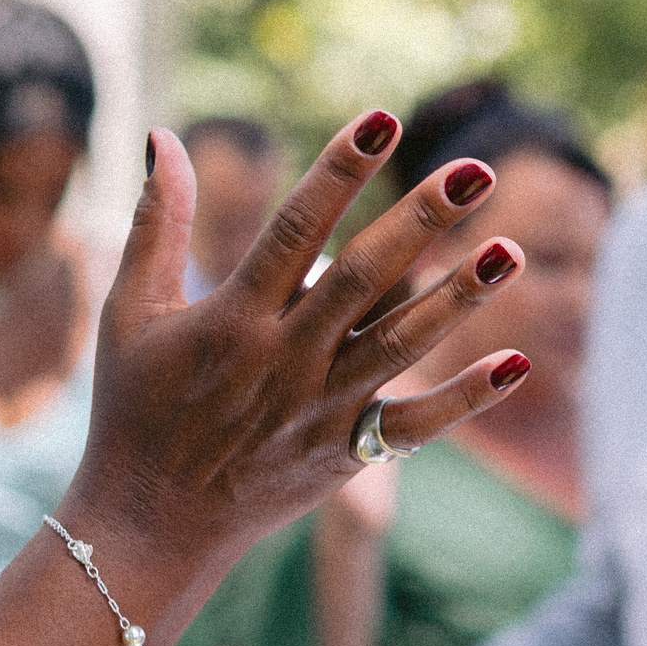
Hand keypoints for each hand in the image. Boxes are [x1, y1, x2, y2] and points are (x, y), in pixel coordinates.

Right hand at [52, 114, 527, 599]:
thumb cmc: (135, 409)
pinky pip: (414, 426)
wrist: (150, 526)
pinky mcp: (345, 454)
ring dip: (458, 300)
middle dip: (420, 222)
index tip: (382, 119)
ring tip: (512, 252)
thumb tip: (166, 135)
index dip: (339, 172)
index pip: (294, 229)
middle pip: (363, 278)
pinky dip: (465, 398)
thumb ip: (157, 223)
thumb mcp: (130, 312)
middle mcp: (284, 358)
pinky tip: (516, 363)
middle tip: (477, 169)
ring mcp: (319, 409)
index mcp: (231, 317)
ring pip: (400, 345)